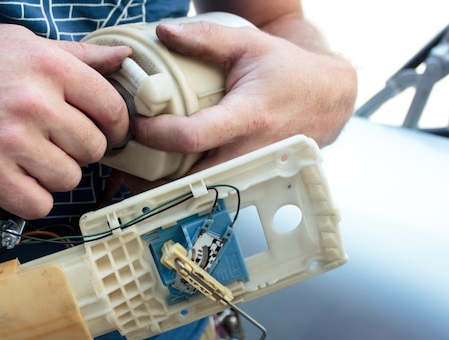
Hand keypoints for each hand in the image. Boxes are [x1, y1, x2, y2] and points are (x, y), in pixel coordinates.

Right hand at [0, 25, 129, 218]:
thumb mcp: (24, 45)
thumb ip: (78, 55)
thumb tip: (122, 58)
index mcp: (49, 67)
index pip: (112, 109)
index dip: (116, 127)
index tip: (107, 134)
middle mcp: (34, 103)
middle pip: (94, 149)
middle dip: (80, 151)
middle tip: (56, 143)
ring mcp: (12, 141)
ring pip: (69, 179)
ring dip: (54, 174)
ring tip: (30, 159)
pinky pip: (40, 204)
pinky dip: (32, 198)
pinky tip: (17, 179)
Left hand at [130, 20, 356, 173]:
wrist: (328, 98)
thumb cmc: (288, 71)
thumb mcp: (248, 45)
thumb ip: (204, 39)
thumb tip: (163, 33)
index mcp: (249, 117)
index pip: (193, 137)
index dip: (156, 134)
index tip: (136, 123)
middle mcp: (251, 152)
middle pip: (191, 179)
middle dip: (152, 176)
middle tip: (124, 161)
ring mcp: (252, 172)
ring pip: (200, 194)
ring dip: (166, 189)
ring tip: (137, 172)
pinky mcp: (252, 180)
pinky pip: (213, 192)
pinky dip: (187, 188)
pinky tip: (166, 176)